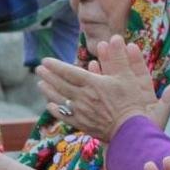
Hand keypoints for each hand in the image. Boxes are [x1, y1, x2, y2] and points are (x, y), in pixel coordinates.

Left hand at [36, 36, 169, 139]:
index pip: (69, 72)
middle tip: (38, 70)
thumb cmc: (131, 102)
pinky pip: (64, 116)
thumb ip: (119, 57)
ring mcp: (81, 112)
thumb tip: (115, 38)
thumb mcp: (128, 77)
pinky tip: (50, 105)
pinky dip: (55, 110)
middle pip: (60, 85)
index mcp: (92, 83)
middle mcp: (83, 97)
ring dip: (48, 90)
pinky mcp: (83, 124)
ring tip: (40, 84)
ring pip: (59, 99)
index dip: (56, 66)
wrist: (130, 130)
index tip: (45, 61)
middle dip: (48, 76)